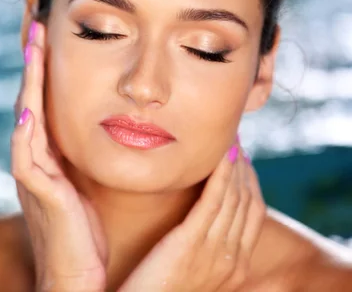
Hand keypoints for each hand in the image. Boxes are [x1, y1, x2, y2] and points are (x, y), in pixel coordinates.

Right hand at [12, 21, 107, 291]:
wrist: (77, 280)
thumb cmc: (89, 234)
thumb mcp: (91, 184)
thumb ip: (93, 155)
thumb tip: (129, 123)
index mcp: (51, 151)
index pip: (47, 93)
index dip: (48, 58)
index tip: (53, 20)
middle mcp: (36, 155)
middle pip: (31, 91)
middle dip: (33, 53)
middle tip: (34, 9)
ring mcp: (32, 172)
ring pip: (26, 112)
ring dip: (29, 76)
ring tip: (35, 38)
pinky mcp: (37, 191)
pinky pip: (27, 151)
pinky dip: (27, 124)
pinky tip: (31, 100)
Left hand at [118, 138, 266, 291]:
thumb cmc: (160, 289)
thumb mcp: (191, 267)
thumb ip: (202, 245)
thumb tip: (202, 217)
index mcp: (236, 265)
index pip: (255, 213)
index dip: (251, 180)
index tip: (242, 157)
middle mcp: (233, 259)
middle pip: (248, 201)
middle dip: (244, 166)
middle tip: (235, 139)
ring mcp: (215, 253)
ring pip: (234, 198)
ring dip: (233, 164)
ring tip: (228, 139)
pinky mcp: (191, 244)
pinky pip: (213, 202)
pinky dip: (221, 176)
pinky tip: (220, 156)